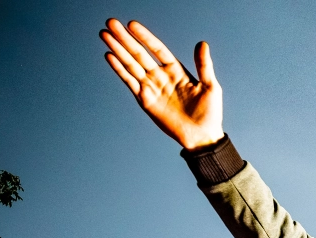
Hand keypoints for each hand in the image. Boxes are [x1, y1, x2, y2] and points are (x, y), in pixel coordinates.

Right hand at [100, 19, 223, 149]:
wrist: (201, 137)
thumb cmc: (210, 113)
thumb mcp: (210, 87)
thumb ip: (204, 65)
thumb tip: (202, 43)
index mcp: (176, 70)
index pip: (157, 49)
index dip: (145, 37)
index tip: (132, 24)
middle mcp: (161, 76)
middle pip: (140, 53)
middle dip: (125, 39)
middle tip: (111, 22)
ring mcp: (151, 87)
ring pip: (131, 65)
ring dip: (118, 50)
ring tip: (105, 34)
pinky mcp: (145, 100)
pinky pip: (130, 82)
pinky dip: (119, 69)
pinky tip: (110, 56)